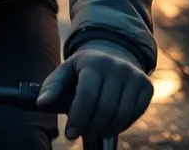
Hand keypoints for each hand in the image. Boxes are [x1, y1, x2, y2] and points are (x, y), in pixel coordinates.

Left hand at [36, 42, 152, 140]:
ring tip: (96, 131)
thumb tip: (41, 103)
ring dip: (107, 129)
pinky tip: (111, 124)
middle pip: (105, 108)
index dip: (78, 117)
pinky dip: (122, 125)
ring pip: (122, 114)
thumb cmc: (84, 69)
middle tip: (83, 134)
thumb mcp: (66, 71)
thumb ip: (52, 86)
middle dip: (91, 127)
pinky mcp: (147, 86)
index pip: (87, 95)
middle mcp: (117, 67)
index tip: (70, 134)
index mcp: (94, 62)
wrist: (114, 54)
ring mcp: (135, 76)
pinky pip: (135, 114)